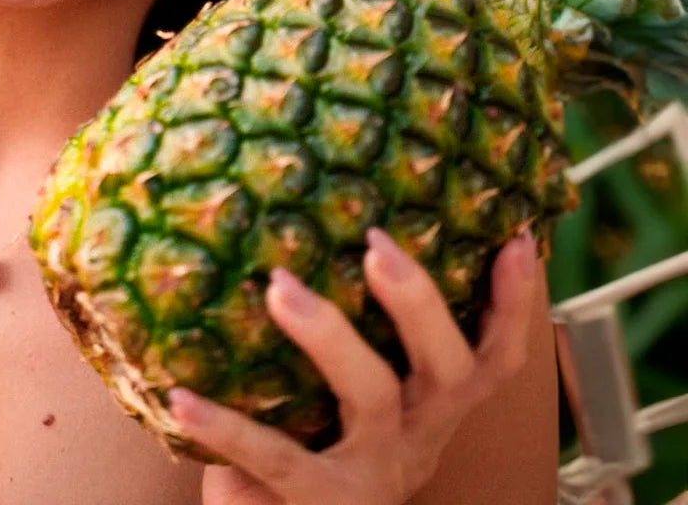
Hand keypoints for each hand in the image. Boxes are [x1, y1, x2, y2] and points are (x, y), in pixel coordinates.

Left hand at [170, 229, 538, 504]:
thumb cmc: (320, 448)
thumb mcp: (355, 398)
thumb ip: (354, 336)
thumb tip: (312, 223)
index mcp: (433, 408)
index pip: (493, 356)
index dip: (515, 305)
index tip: (517, 239)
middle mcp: (417, 438)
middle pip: (447, 369)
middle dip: (420, 303)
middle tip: (378, 244)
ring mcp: (371, 475)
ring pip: (372, 399)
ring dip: (329, 335)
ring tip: (280, 287)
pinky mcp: (316, 503)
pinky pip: (273, 458)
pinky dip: (225, 424)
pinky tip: (182, 394)